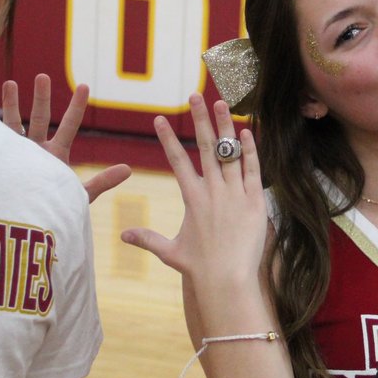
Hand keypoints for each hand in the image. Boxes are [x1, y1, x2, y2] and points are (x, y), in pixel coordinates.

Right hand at [1, 74, 131, 202]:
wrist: (25, 230)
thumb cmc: (52, 212)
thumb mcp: (78, 195)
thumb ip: (102, 182)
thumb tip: (129, 169)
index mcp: (56, 154)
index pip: (70, 125)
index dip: (77, 106)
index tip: (85, 85)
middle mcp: (35, 150)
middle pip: (40, 118)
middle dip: (41, 97)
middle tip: (43, 76)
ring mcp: (14, 154)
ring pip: (13, 123)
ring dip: (11, 103)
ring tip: (9, 82)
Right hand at [120, 96, 265, 291]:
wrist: (227, 281)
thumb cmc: (199, 268)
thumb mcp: (170, 252)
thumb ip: (148, 239)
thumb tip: (122, 236)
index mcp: (191, 198)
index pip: (177, 160)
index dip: (167, 138)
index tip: (159, 118)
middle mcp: (212, 191)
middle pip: (205, 147)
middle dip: (199, 119)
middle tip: (195, 96)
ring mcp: (235, 194)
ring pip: (230, 153)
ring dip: (225, 126)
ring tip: (222, 103)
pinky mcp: (255, 201)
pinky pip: (253, 170)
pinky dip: (249, 150)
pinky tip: (246, 131)